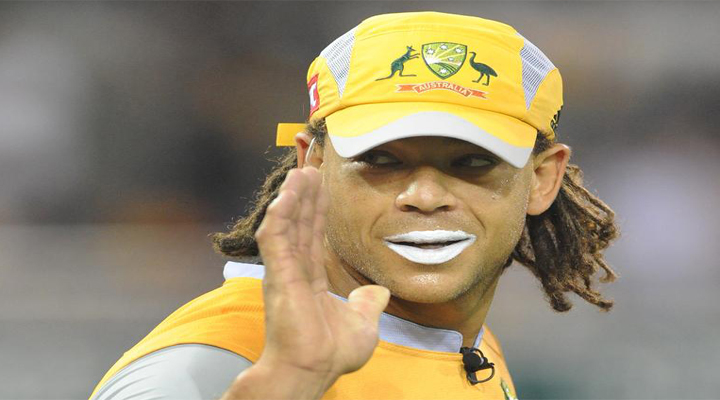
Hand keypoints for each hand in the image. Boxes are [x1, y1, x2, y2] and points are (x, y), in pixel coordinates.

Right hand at [225, 166, 389, 398]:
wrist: (315, 369)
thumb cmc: (332, 352)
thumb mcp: (363, 323)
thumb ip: (369, 303)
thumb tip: (379, 293)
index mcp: (310, 279)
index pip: (313, 235)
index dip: (317, 210)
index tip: (321, 186)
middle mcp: (295, 271)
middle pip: (299, 224)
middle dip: (305, 196)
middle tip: (310, 167)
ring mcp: (284, 271)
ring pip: (285, 225)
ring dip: (291, 198)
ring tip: (300, 172)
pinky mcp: (277, 275)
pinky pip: (274, 239)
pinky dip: (279, 216)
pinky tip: (286, 196)